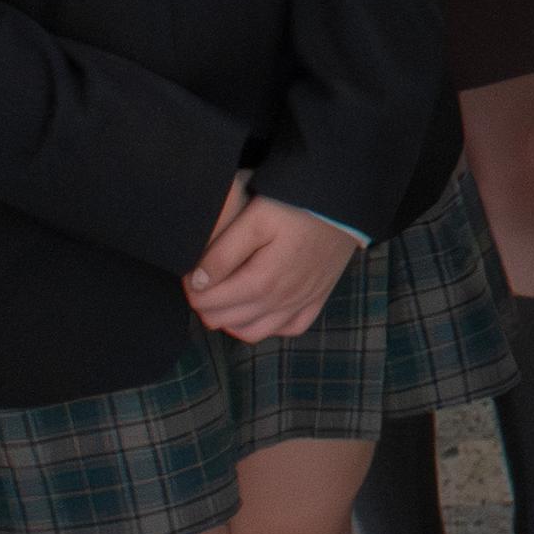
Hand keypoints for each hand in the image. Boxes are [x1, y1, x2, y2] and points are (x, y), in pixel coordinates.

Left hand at [184, 188, 360, 338]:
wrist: (345, 201)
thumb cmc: (296, 205)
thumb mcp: (254, 218)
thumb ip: (223, 252)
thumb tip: (197, 282)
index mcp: (261, 282)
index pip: (208, 302)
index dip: (190, 288)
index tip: (188, 271)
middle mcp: (280, 301)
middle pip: (225, 320)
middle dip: (205, 304)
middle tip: (201, 281)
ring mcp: (300, 304)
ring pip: (252, 332)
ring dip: (230, 320)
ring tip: (223, 297)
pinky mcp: (317, 300)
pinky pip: (288, 329)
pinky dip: (268, 325)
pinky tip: (260, 308)